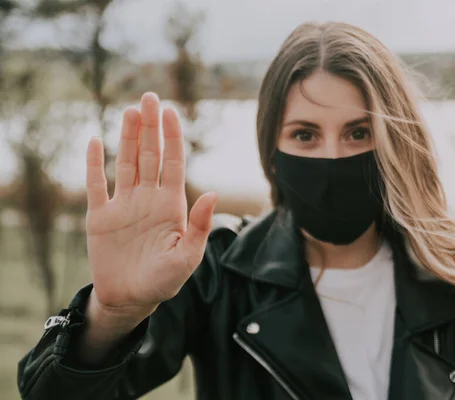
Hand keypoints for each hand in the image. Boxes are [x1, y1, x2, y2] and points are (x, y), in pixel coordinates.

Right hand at [85, 92, 215, 319]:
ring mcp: (124, 205)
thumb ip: (199, 225)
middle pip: (150, 155)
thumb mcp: (187, 257)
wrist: (130, 299)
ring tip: (130, 111)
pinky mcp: (100, 216)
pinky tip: (94, 141)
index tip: (171, 112)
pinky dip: (93, 164)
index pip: (173, 163)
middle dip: (150, 127)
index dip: (172, 137)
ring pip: (125, 163)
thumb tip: (213, 193)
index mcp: (171, 205)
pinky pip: (95, 184)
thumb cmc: (164, 281)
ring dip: (127, 137)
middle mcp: (148, 198)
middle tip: (150, 98)